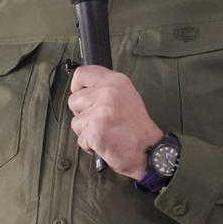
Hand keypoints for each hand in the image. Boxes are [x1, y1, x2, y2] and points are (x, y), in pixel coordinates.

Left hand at [68, 65, 163, 179]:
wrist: (149, 149)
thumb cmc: (137, 126)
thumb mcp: (125, 94)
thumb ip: (103, 88)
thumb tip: (81, 89)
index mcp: (115, 81)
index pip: (81, 74)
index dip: (77, 87)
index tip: (83, 97)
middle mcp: (107, 93)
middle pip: (73, 100)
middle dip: (82, 113)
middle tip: (100, 120)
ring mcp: (101, 112)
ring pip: (75, 121)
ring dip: (86, 131)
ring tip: (105, 131)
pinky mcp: (96, 131)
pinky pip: (80, 139)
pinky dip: (89, 144)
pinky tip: (105, 141)